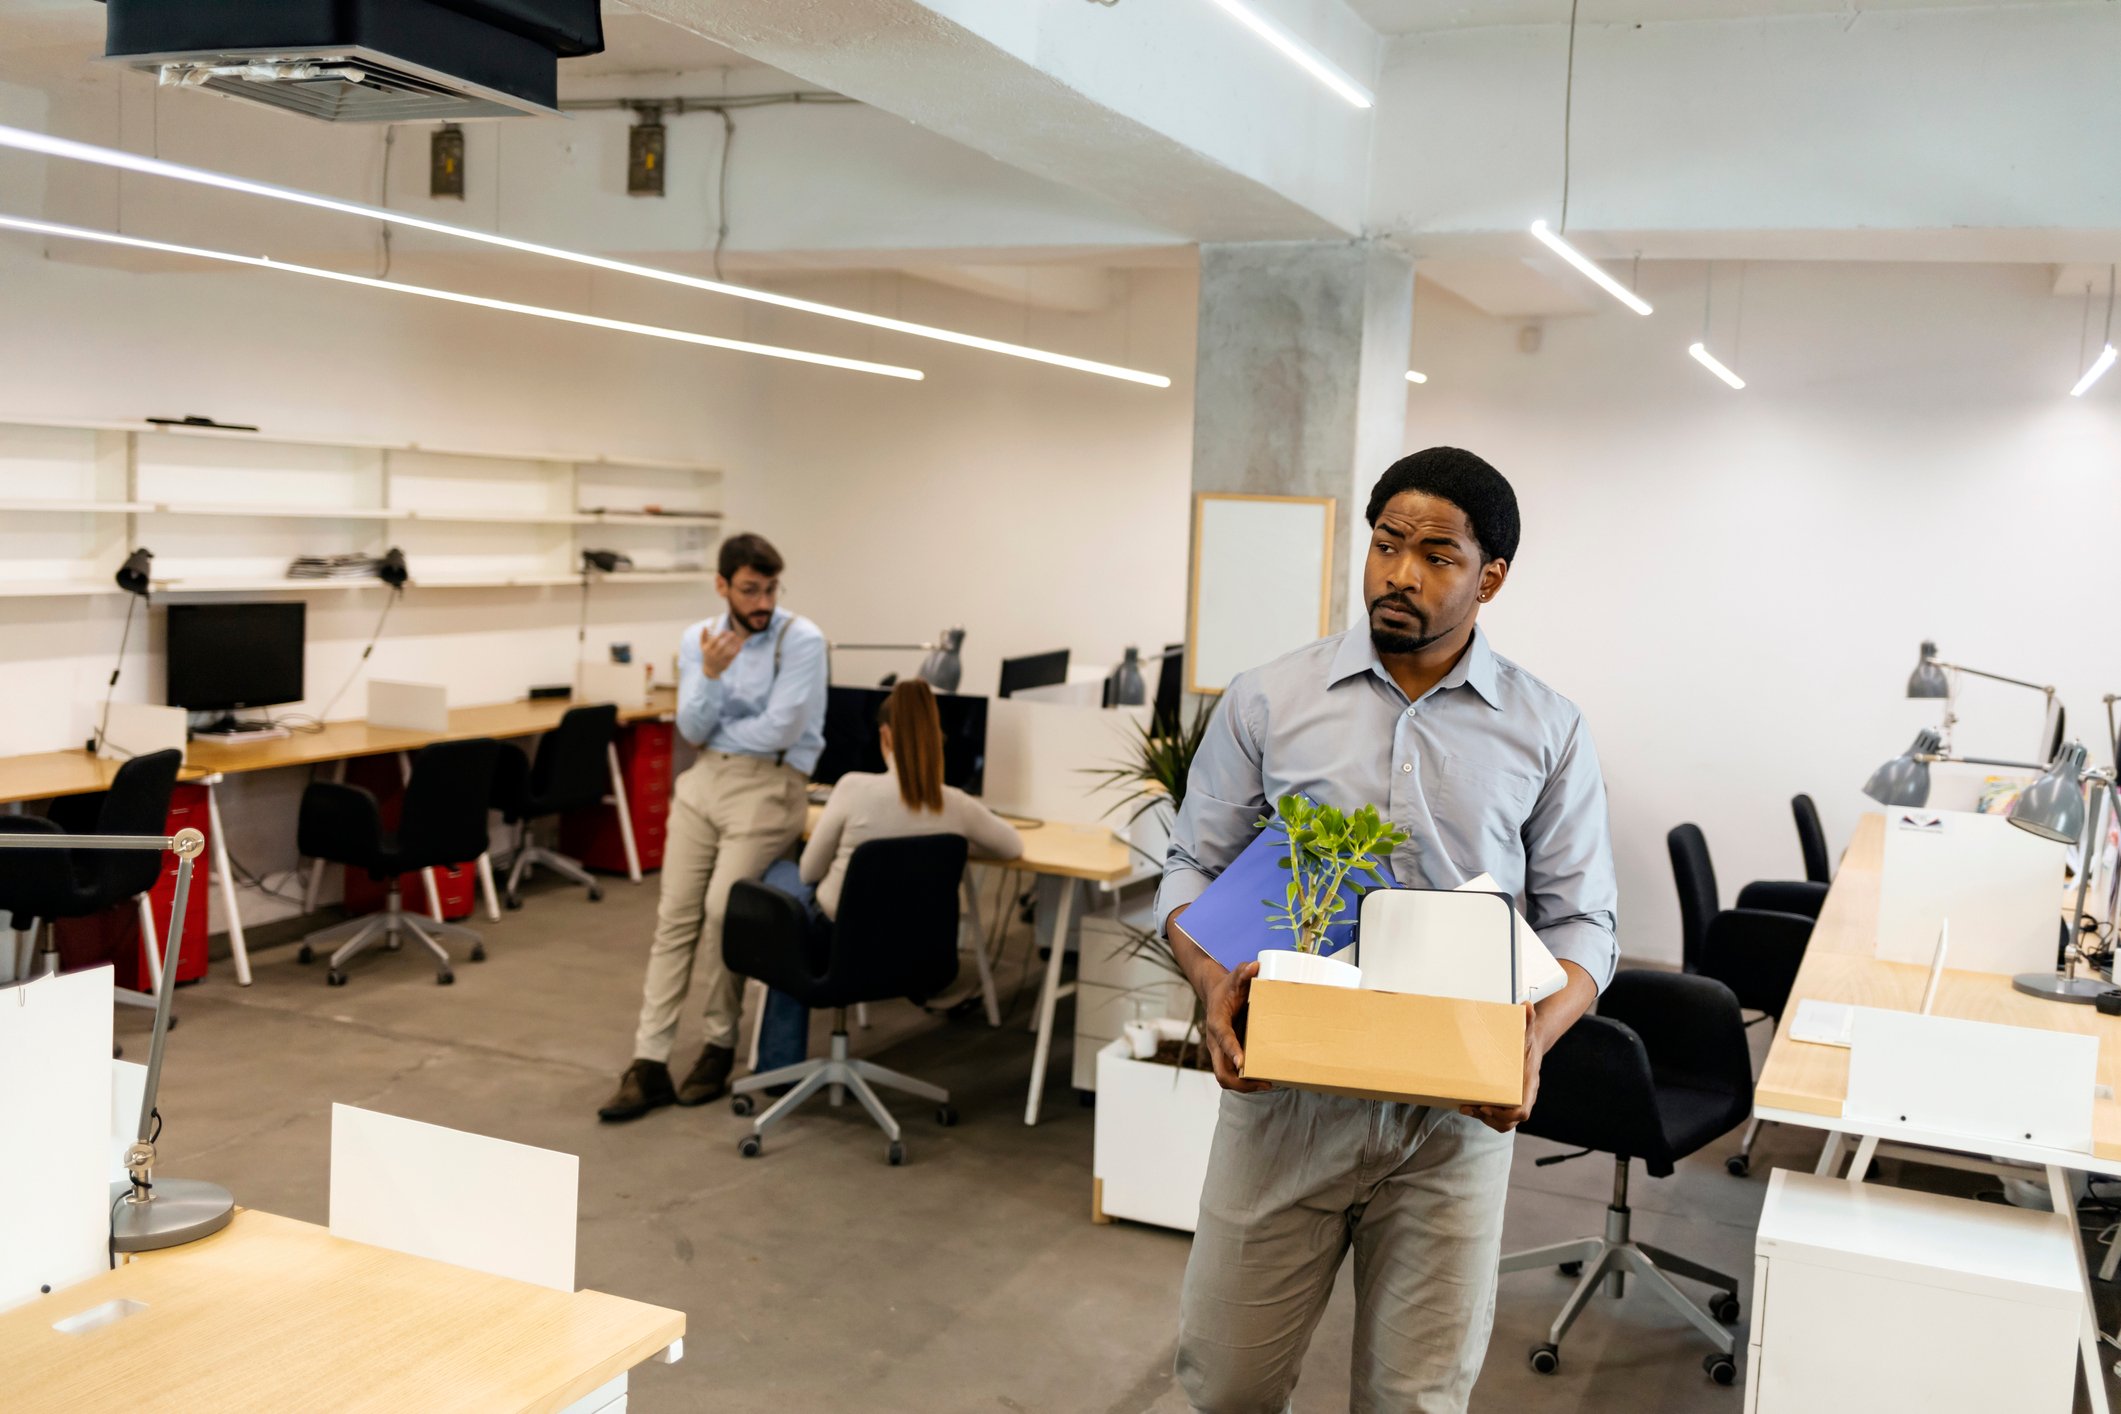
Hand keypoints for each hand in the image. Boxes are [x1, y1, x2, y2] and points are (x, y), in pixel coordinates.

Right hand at [699, 628, 742, 679]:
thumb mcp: (703, 646)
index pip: (714, 641)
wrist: (710, 670)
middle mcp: (713, 655)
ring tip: (738, 638)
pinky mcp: (726, 664)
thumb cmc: (707, 655)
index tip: (725, 631)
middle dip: (728, 639)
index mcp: (707, 649)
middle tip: (733, 633)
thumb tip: (705, 627)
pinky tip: (740, 645)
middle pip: (722, 646)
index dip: (720, 636)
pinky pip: (732, 656)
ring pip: (728, 651)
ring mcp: (719, 660)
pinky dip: (737, 650)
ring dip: (734, 644)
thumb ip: (703, 636)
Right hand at [1202, 959, 1271, 1093]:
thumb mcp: (1235, 978)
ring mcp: (1219, 1052)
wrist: (1215, 994)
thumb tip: (1256, 965)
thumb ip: (1244, 972)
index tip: (1243, 1062)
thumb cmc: (1227, 987)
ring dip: (1244, 1086)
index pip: (1223, 1039)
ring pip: (1225, 1078)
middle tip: (1264, 1083)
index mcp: (1217, 1023)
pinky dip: (1245, 1081)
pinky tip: (1264, 1080)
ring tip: (1267, 1084)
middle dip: (1241, 1082)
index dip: (1232, 1051)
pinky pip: (1232, 1075)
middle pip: (1221, 1071)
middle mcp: (1215, 1042)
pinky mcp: (1225, 1056)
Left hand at [1462, 1001, 1540, 1132]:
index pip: (1523, 1111)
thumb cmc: (1527, 1040)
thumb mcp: (1528, 1030)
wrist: (1531, 1046)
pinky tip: (1470, 1104)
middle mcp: (1525, 1096)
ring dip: (1484, 1119)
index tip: (1488, 1106)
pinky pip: (1498, 1117)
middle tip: (1470, 1107)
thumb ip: (1527, 1019)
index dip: (1506, 1114)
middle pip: (1510, 1122)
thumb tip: (1526, 1006)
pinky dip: (1484, 1115)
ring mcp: (1517, 1101)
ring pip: (1503, 1123)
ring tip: (1466, 1107)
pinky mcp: (1507, 1101)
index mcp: (1529, 1084)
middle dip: (1489, 1118)